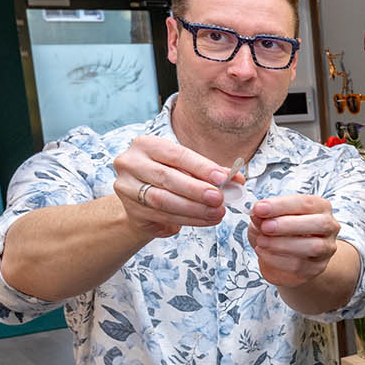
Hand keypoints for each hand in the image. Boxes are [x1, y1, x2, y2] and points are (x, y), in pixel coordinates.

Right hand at [112, 135, 231, 239]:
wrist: (143, 200)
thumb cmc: (170, 178)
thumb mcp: (189, 169)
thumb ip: (211, 172)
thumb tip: (237, 179)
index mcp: (146, 145)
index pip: (177, 154)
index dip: (201, 167)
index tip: (223, 178)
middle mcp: (131, 163)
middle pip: (167, 177)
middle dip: (197, 190)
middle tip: (219, 199)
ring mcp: (126, 187)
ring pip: (163, 200)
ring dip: (194, 208)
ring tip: (217, 212)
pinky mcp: (130, 209)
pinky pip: (162, 216)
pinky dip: (188, 219)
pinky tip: (206, 220)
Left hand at [248, 194, 341, 287]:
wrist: (286, 257)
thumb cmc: (280, 231)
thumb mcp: (268, 218)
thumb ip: (264, 215)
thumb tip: (257, 214)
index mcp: (320, 207)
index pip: (306, 203)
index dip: (282, 205)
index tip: (260, 208)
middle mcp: (329, 226)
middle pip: (319, 223)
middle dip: (288, 225)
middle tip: (265, 227)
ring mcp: (326, 249)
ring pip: (312, 246)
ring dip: (282, 244)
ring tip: (261, 241)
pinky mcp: (316, 268)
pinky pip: (299, 265)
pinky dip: (277, 259)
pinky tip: (263, 253)